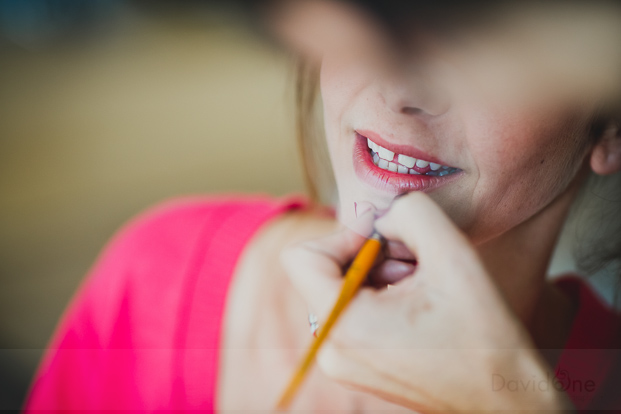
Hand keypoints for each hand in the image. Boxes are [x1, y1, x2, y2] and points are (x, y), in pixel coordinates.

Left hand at [281, 192, 574, 412]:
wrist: (503, 400)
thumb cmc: (484, 338)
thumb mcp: (453, 256)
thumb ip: (411, 213)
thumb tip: (378, 214)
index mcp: (344, 328)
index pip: (300, 258)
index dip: (341, 235)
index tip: (383, 237)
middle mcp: (330, 350)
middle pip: (322, 272)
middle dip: (367, 256)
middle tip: (412, 262)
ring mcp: (339, 362)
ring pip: (338, 289)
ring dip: (375, 274)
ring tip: (418, 283)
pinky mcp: (353, 365)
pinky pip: (348, 312)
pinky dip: (376, 295)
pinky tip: (414, 302)